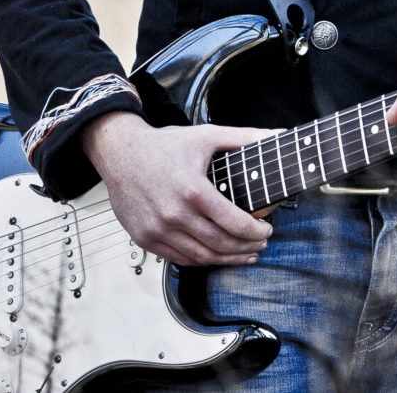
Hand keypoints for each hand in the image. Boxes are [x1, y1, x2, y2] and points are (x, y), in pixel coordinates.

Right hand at [83, 111, 276, 265]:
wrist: (120, 153)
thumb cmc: (162, 146)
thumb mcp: (207, 136)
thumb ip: (244, 138)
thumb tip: (275, 135)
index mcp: (194, 191)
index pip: (235, 223)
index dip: (256, 232)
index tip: (267, 230)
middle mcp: (174, 214)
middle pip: (221, 244)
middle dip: (247, 248)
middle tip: (260, 244)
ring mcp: (158, 230)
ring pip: (201, 257)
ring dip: (227, 260)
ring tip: (244, 254)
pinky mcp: (145, 238)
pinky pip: (179, 259)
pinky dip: (201, 260)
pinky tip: (215, 255)